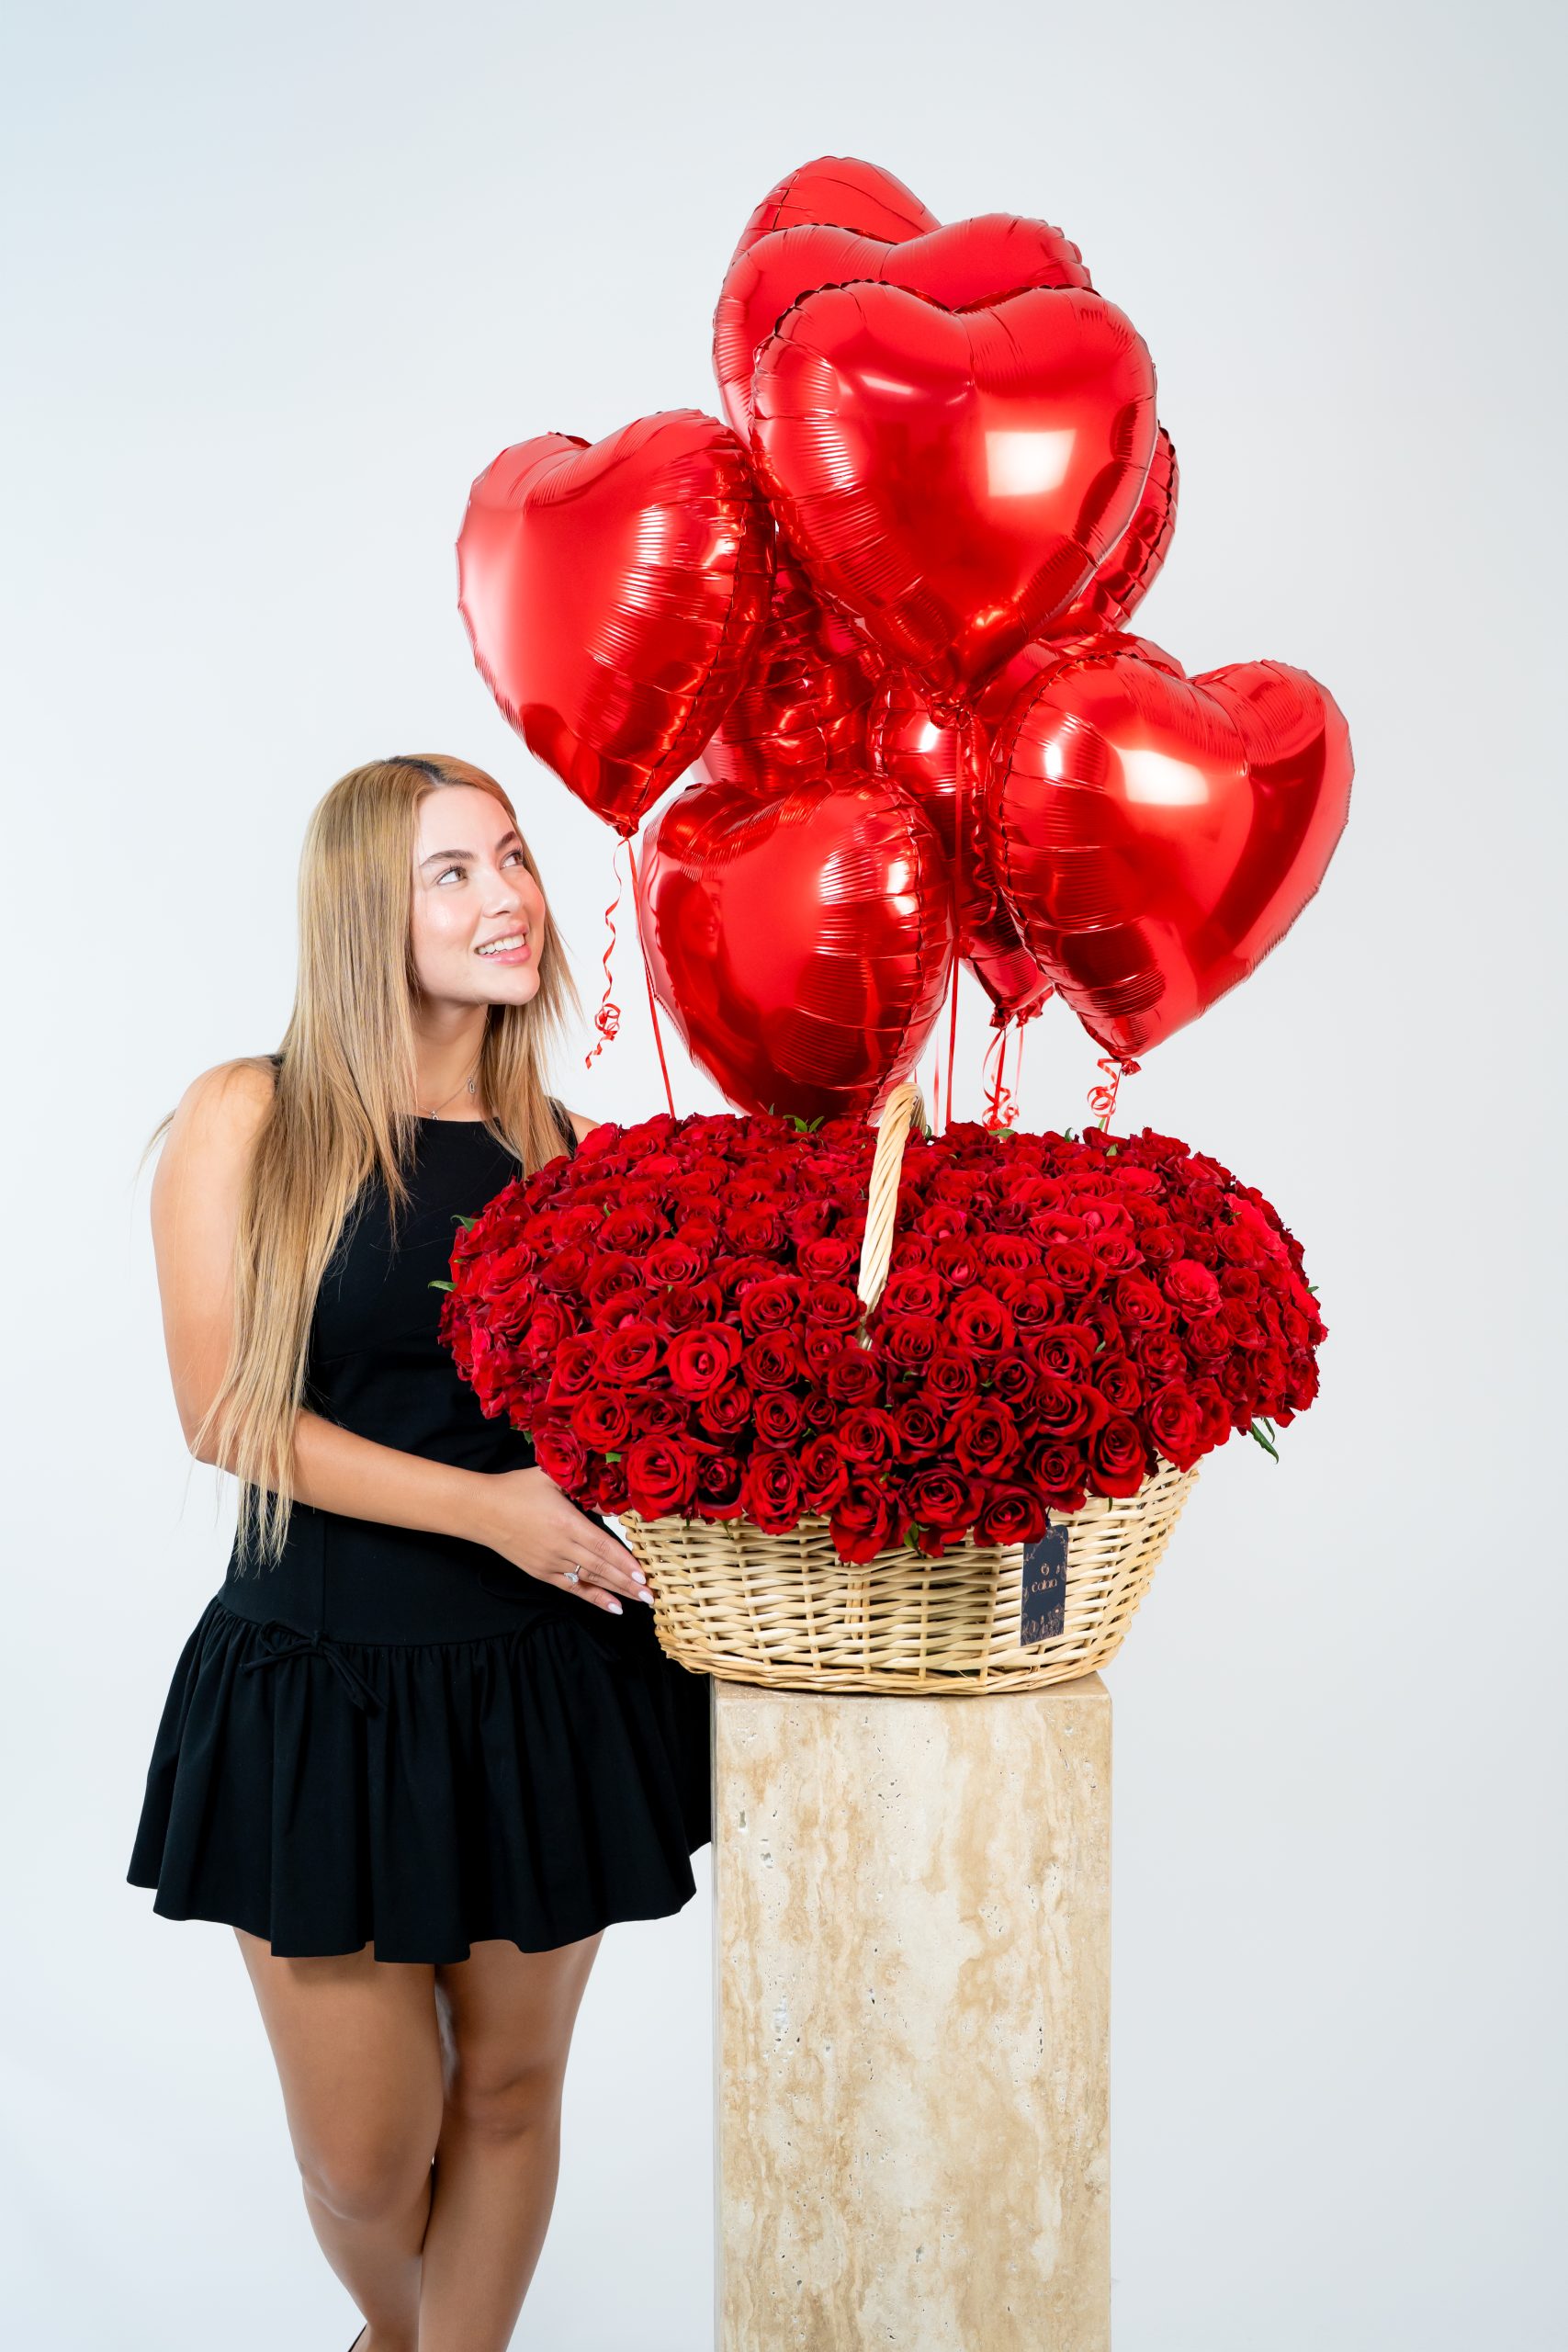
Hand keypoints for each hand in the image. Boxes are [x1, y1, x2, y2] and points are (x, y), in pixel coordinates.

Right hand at [467, 1465, 652, 1615]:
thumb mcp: (550, 1475)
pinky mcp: (541, 1573)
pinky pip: (573, 1588)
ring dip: (617, 1591)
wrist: (481, 1511)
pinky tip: (613, 1607)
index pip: (603, 1545)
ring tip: (640, 1601)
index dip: (625, 1561)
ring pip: (591, 1580)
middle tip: (652, 1594)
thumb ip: (580, 1479)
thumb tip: (608, 1476)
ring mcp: (550, 1563)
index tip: (644, 1573)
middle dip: (629, 1582)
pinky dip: (594, 1598)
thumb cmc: (516, 1489)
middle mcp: (560, 1547)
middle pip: (602, 1568)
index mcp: (566, 1522)